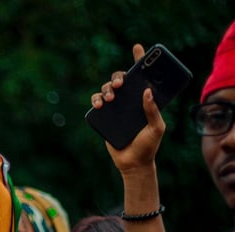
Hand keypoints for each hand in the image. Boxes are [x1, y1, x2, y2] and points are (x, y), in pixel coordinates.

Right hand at [89, 44, 165, 174]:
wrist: (132, 163)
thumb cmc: (148, 146)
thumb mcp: (156, 128)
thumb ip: (153, 111)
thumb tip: (147, 92)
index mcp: (144, 99)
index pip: (142, 77)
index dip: (140, 60)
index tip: (138, 47)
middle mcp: (129, 101)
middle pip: (121, 79)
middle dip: (119, 76)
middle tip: (122, 83)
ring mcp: (116, 108)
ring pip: (107, 89)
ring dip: (107, 89)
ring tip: (110, 98)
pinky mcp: (104, 118)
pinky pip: (97, 103)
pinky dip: (96, 100)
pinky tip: (99, 104)